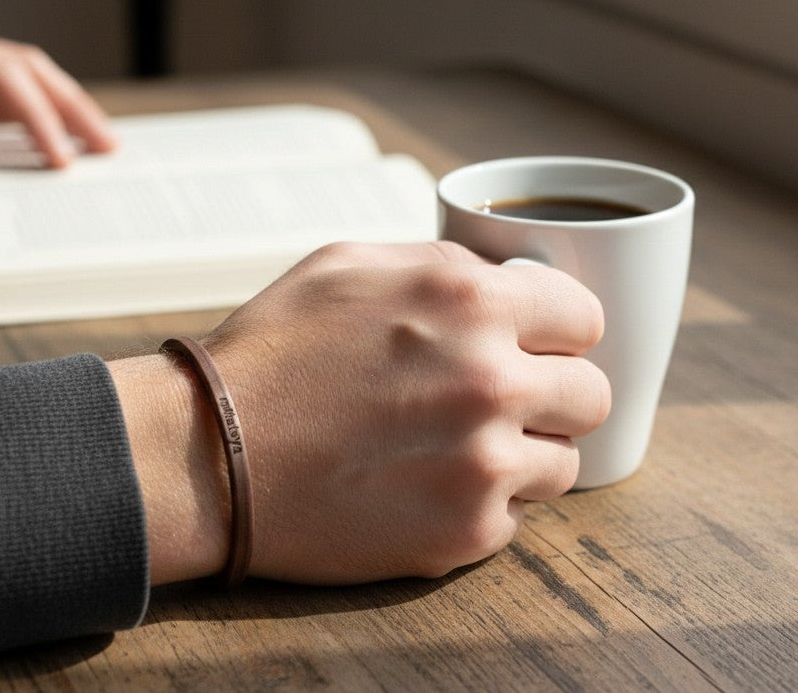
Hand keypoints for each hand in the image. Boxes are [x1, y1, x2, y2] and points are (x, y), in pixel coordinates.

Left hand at [0, 12, 114, 169]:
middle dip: (72, 107)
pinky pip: (1, 98)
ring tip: (97, 144)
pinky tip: (54, 139)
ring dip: (62, 109)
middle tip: (108, 146)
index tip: (63, 157)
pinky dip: (36, 118)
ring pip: (20, 79)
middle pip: (24, 69)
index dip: (39, 117)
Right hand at [112, 241, 609, 585]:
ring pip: (564, 462)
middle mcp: (491, 380)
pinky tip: (422, 487)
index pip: (584, 318)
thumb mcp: (350, 264)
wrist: (206, 456)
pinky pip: (514, 517)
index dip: (557, 333)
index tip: (532, 347)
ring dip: (523, 455)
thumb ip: (446, 264)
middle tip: (498, 403)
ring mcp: (483, 464)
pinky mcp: (464, 532)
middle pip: (591, 395)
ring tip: (455, 450)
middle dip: (552, 395)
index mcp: (470, 300)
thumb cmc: (272, 354)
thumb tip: (509, 281)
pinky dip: (480, 505)